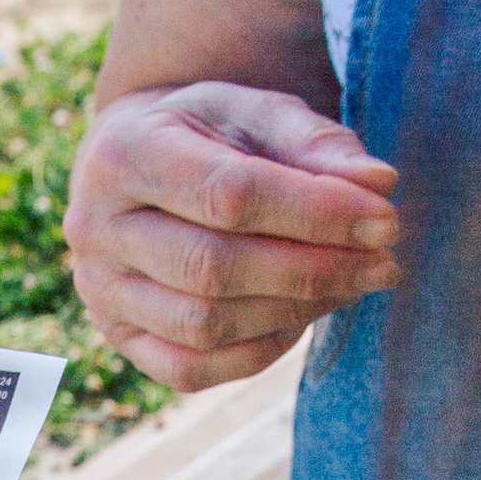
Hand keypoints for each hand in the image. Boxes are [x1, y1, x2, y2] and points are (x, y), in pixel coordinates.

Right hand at [66, 82, 400, 391]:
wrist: (139, 161)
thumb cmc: (209, 131)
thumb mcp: (256, 111)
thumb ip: (315, 143)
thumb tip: (377, 186)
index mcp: (122, 153)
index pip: (227, 195)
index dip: (314, 213)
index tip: (385, 219)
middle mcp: (95, 228)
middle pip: (212, 267)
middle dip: (312, 270)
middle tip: (383, 263)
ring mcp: (99, 292)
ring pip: (203, 326)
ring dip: (293, 312)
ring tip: (352, 283)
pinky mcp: (118, 338)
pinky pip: (191, 368)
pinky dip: (258, 351)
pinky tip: (303, 317)